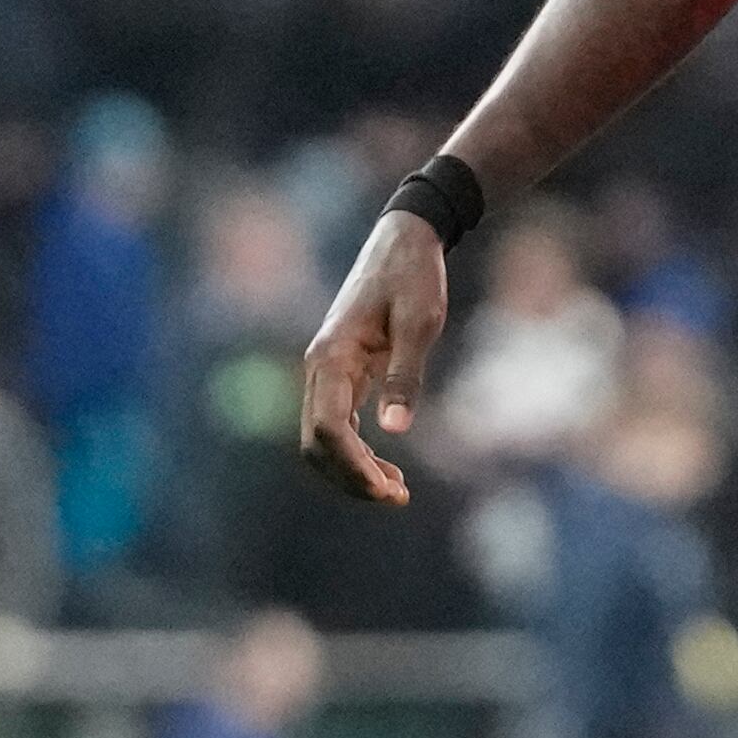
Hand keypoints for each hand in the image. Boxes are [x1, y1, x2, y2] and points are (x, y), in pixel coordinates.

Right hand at [298, 212, 452, 505]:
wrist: (404, 240)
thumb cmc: (415, 276)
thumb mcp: (420, 321)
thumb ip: (406, 373)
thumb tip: (395, 429)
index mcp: (332, 356)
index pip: (328, 428)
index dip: (353, 465)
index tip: (387, 488)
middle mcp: (320, 368)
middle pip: (317, 443)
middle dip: (351, 477)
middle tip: (397, 497)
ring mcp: (326, 372)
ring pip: (322, 439)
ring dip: (351, 469)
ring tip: (395, 490)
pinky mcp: (341, 373)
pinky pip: (335, 424)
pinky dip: (355, 451)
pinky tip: (385, 466)